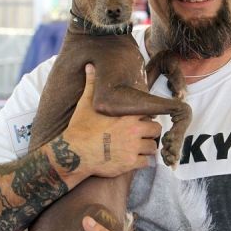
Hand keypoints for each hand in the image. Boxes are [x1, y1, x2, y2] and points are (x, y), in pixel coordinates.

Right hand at [62, 64, 161, 179]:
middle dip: (151, 132)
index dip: (147, 117)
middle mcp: (134, 131)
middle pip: (156, 130)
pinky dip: (142, 162)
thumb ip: (92, 85)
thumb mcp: (85, 104)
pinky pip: (146, 163)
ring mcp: (133, 148)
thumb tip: (90, 67)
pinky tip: (134, 159)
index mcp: (127, 115)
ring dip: (148, 148)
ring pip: (153, 147)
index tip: (142, 120)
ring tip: (139, 148)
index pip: (150, 113)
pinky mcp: (130, 163)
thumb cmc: (80, 128)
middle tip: (143, 135)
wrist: (74, 153)